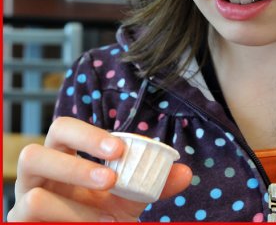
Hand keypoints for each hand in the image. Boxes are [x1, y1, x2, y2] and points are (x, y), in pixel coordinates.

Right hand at [7, 117, 191, 221]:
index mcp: (64, 156)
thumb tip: (185, 172)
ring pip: (31, 187)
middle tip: (111, 178)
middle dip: (75, 163)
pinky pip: (31, 211)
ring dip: (73, 201)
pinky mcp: (19, 220)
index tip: (120, 148)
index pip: (64, 129)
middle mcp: (40, 173)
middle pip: (35, 149)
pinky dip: (68, 219)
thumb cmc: (101, 214)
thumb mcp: (129, 198)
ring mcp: (24, 197)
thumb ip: (153, 184)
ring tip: (104, 214)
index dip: (88, 135)